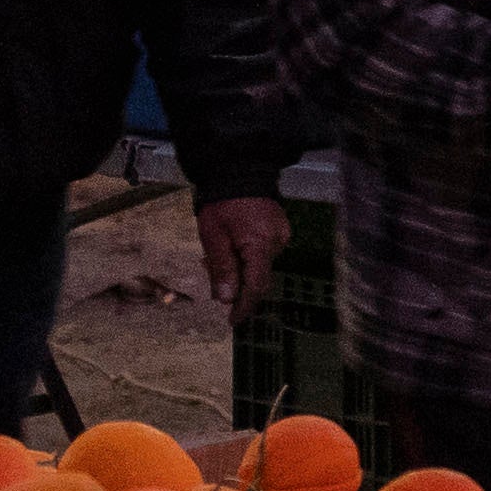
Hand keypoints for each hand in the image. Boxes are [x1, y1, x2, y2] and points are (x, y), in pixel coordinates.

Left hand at [194, 193, 289, 315]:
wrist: (239, 169)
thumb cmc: (222, 203)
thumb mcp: (213, 236)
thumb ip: (222, 268)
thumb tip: (226, 299)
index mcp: (260, 245)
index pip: (256, 285)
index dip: (245, 306)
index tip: (233, 321)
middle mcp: (277, 242)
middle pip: (258, 277)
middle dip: (236, 284)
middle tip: (210, 273)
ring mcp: (281, 235)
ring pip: (259, 266)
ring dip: (238, 268)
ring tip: (214, 256)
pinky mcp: (279, 229)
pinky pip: (263, 252)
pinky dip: (246, 256)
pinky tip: (229, 247)